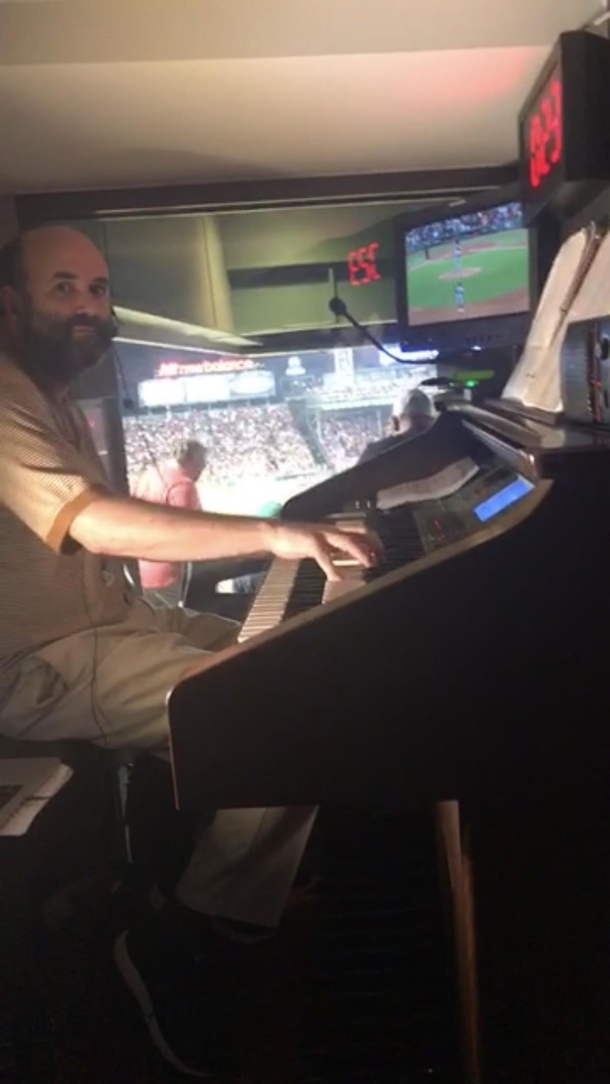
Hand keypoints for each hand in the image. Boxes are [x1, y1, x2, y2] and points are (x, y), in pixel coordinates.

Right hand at [266, 520, 381, 580]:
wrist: (272, 534)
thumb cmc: (292, 540)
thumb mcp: (317, 545)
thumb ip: (331, 550)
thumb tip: (343, 560)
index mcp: (333, 530)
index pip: (360, 530)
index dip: (374, 540)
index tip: (382, 553)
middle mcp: (330, 530)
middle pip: (360, 531)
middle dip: (373, 544)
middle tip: (381, 559)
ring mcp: (321, 535)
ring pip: (347, 540)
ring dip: (360, 552)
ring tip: (369, 565)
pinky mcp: (310, 542)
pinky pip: (325, 556)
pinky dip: (333, 569)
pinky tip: (337, 579)